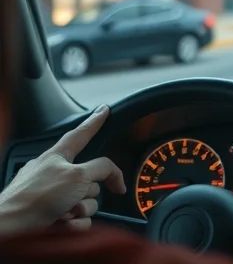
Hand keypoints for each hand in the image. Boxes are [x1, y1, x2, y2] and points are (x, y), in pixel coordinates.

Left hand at [0, 105, 126, 235]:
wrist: (14, 228)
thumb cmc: (37, 197)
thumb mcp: (77, 175)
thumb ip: (101, 168)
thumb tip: (112, 173)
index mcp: (58, 157)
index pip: (82, 134)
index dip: (94, 122)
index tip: (104, 110)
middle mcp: (57, 175)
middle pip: (92, 178)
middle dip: (89, 190)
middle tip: (74, 195)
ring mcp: (56, 197)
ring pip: (89, 201)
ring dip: (81, 209)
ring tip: (63, 211)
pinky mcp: (56, 216)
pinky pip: (81, 219)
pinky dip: (75, 224)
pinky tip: (61, 223)